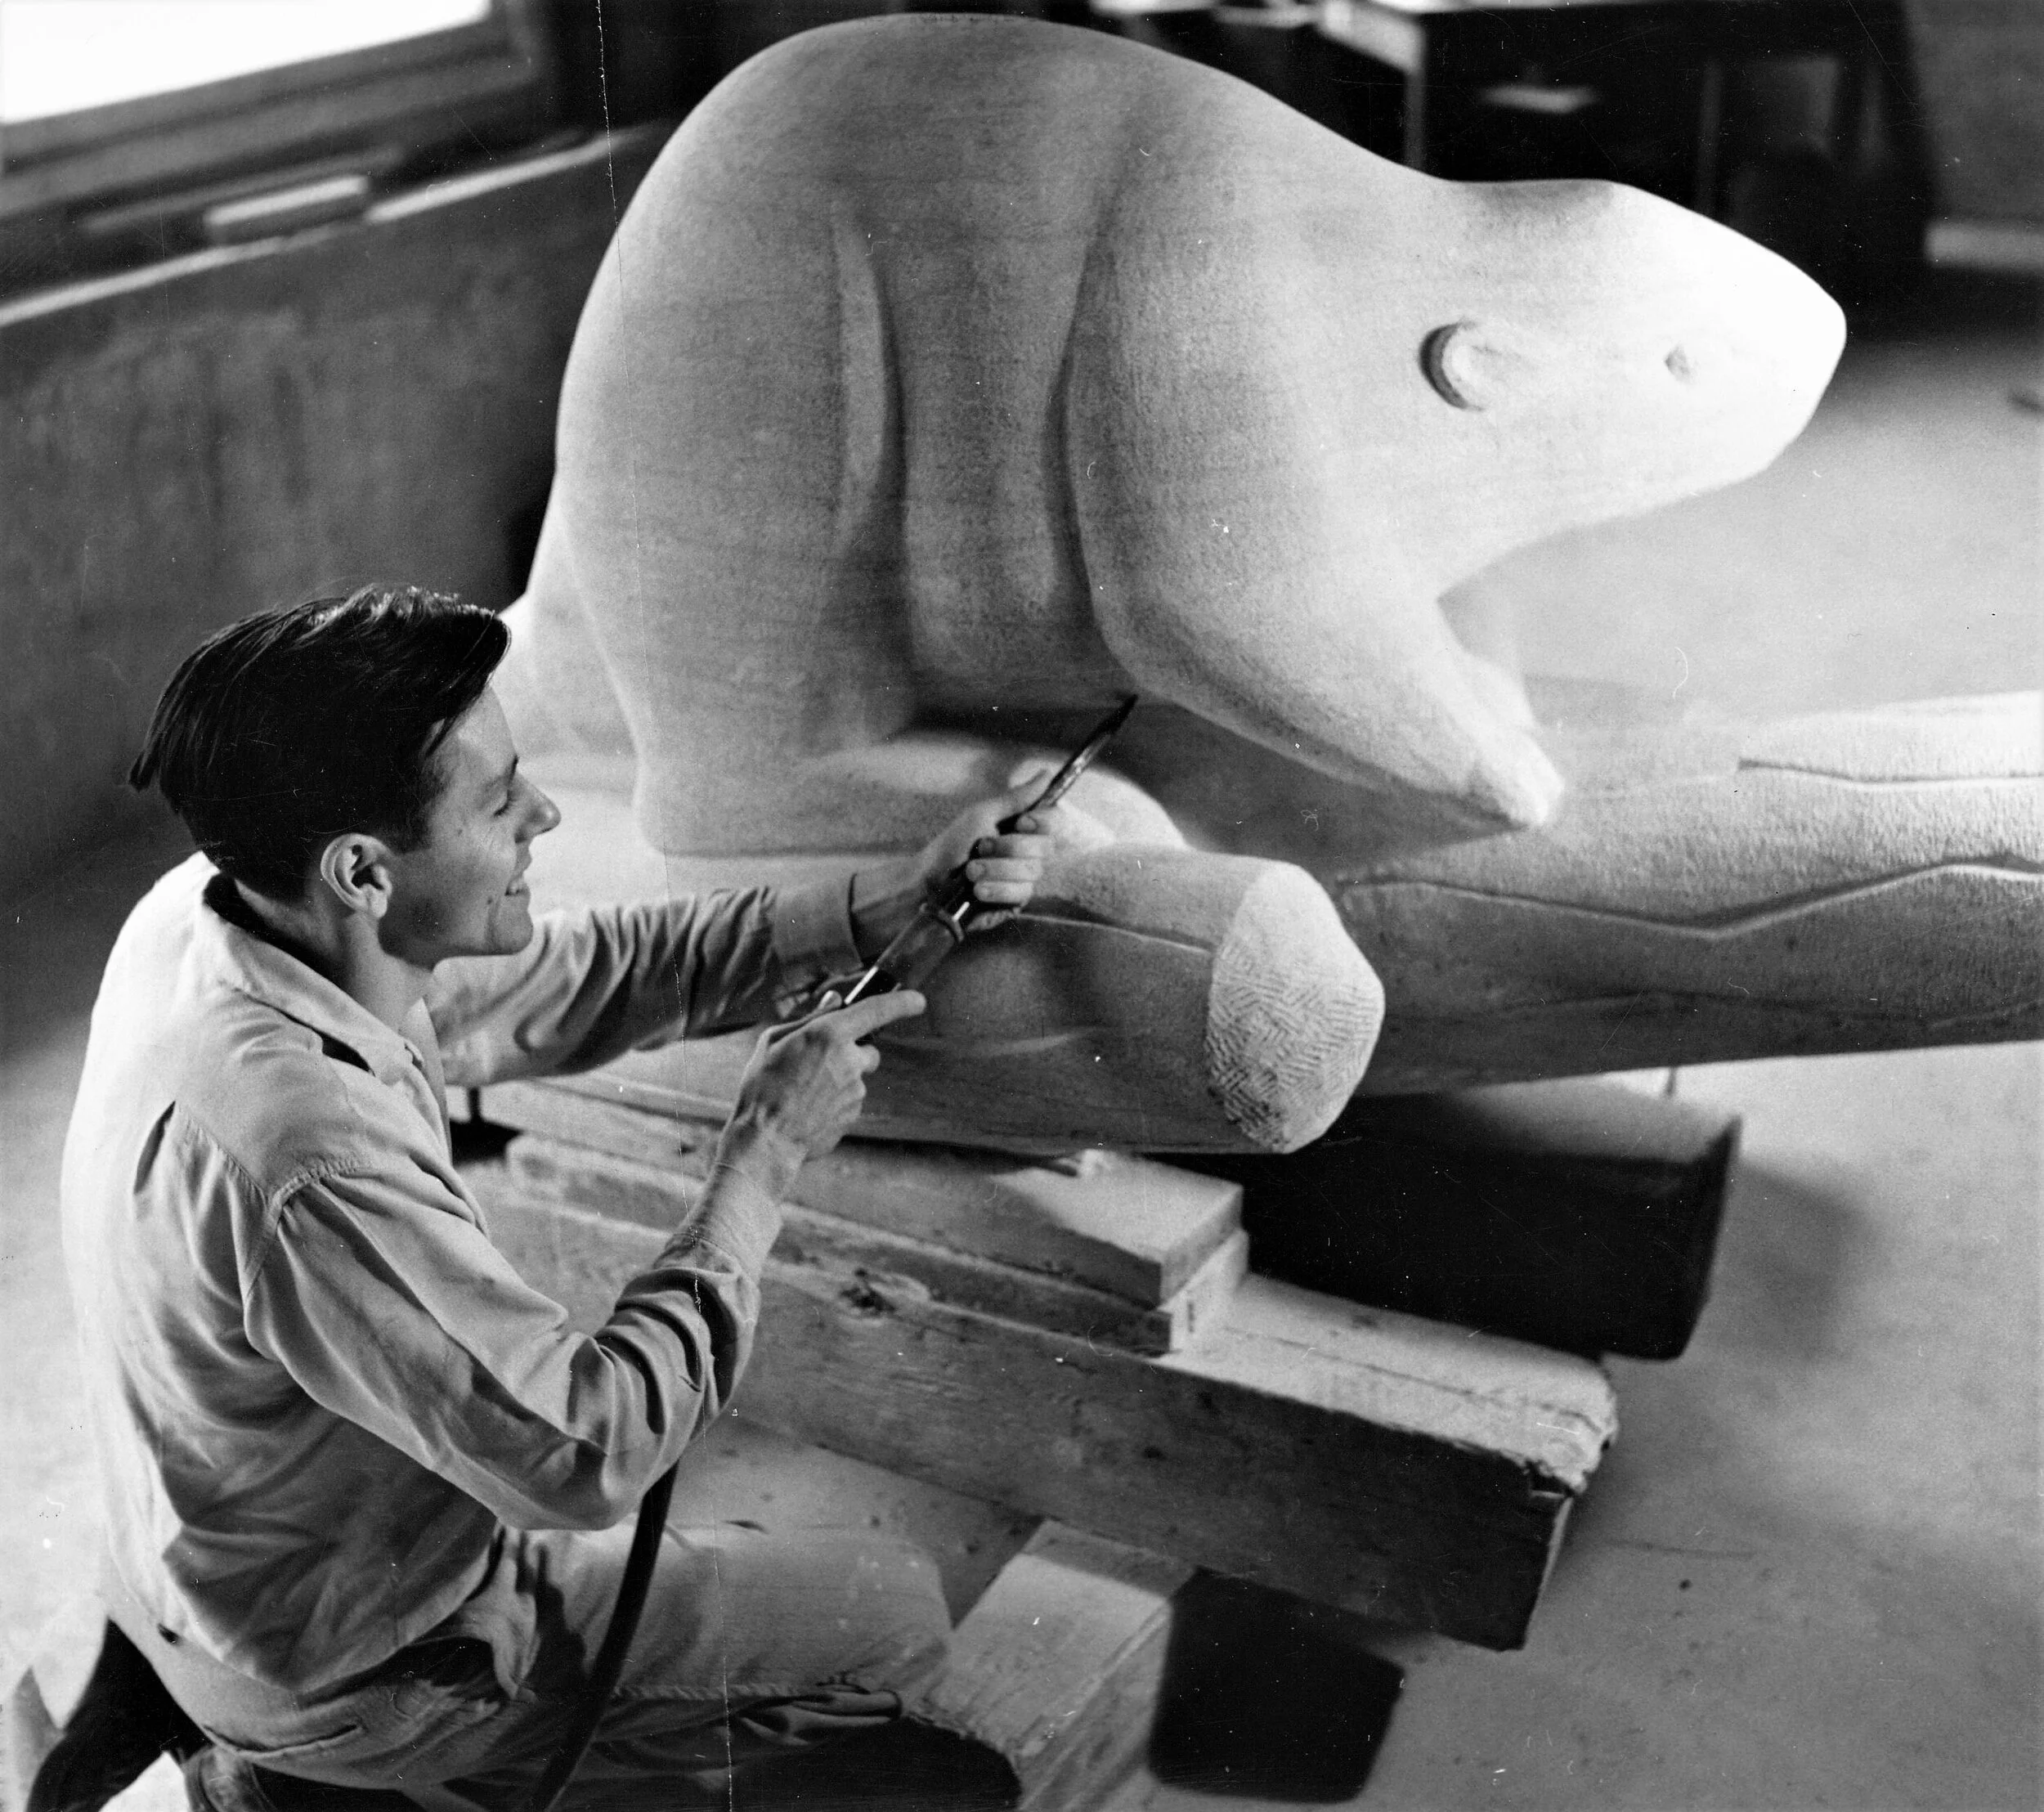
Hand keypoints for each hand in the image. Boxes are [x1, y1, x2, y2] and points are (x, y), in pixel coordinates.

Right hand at [716, 989, 926, 1191]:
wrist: (765, 1139)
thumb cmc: (761, 1085)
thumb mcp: (774, 1040)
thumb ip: (811, 1018)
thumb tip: (835, 1001)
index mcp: (829, 1033)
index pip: (877, 1010)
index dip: (902, 1003)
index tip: (918, 1001)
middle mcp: (849, 1060)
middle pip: (869, 1051)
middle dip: (852, 1054)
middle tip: (819, 1065)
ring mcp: (855, 1090)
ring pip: (856, 1079)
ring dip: (839, 1081)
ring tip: (803, 1093)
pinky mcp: (854, 1114)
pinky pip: (850, 1102)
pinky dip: (835, 1103)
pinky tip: (808, 1110)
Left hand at [852, 774, 1104, 948]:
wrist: (928, 882)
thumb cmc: (951, 846)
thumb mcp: (982, 815)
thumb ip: (1016, 798)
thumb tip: (1046, 774)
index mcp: (1021, 828)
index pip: (1054, 820)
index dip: (1044, 821)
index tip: (1021, 823)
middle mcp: (1027, 852)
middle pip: (1046, 847)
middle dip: (1010, 847)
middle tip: (981, 847)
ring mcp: (1022, 879)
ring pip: (1032, 872)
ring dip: (997, 869)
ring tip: (970, 871)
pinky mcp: (1015, 902)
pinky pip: (1021, 893)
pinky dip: (997, 889)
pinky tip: (978, 890)